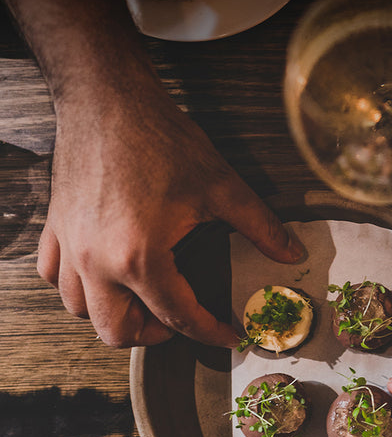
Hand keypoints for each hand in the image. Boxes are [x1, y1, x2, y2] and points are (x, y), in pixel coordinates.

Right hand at [37, 71, 304, 348]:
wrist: (108, 100)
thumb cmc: (162, 140)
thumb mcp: (222, 186)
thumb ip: (261, 226)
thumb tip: (293, 254)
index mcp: (140, 257)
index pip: (178, 317)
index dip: (210, 333)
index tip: (230, 335)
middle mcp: (97, 262)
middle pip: (118, 331)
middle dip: (156, 336)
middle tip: (184, 323)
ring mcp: (71, 247)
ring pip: (80, 311)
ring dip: (115, 317)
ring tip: (148, 304)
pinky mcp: (55, 229)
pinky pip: (55, 278)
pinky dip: (79, 288)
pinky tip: (103, 277)